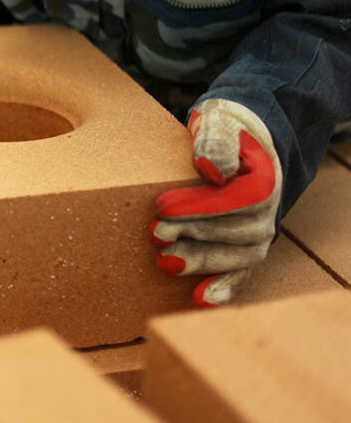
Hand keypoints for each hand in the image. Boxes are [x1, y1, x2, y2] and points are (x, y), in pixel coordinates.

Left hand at [151, 99, 281, 306]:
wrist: (237, 142)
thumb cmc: (222, 132)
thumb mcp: (217, 123)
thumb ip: (215, 140)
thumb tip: (213, 169)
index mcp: (264, 178)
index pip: (237, 199)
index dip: (200, 206)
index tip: (162, 205)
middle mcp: (268, 211)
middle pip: (237, 233)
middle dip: (193, 234)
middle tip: (155, 231)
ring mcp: (257, 233)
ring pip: (238, 257)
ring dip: (201, 262)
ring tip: (164, 260)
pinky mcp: (243, 249)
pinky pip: (239, 274)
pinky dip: (223, 289)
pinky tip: (199, 299)